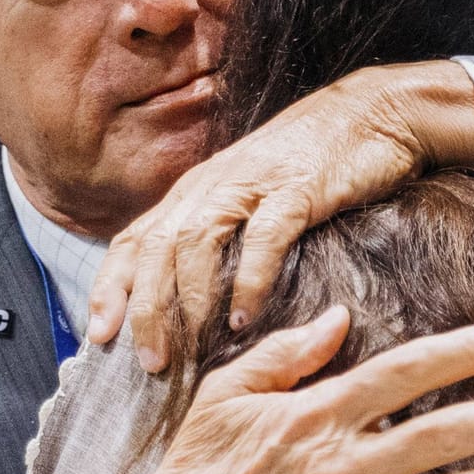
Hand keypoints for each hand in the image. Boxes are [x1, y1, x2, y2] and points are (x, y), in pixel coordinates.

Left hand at [87, 60, 473, 371]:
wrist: (376, 112)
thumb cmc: (311, 164)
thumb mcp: (249, 197)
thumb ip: (220, 236)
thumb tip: (193, 299)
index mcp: (194, 191)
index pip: (133, 240)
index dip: (110, 288)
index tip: (97, 336)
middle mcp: (212, 186)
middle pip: (158, 249)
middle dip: (146, 309)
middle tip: (147, 362)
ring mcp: (252, 184)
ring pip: (197, 243)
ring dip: (189, 301)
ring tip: (188, 351)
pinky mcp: (297, 188)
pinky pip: (263, 237)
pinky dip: (249, 280)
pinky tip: (245, 320)